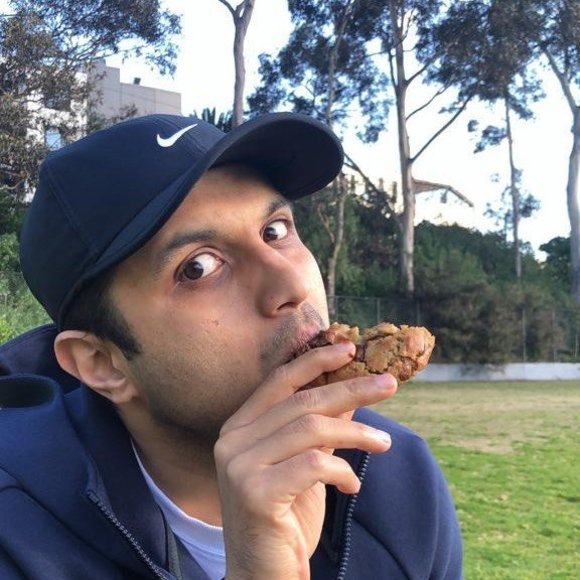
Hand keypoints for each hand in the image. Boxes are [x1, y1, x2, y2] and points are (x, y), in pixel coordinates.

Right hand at [214, 341, 397, 579]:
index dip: (315, 361)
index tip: (349, 348)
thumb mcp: (306, 464)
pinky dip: (342, 471)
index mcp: (240, 427)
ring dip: (356, 433)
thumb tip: (352, 391)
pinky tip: (351, 487)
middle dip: (350, 388)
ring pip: (310, 429)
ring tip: (382, 444)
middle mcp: (233, 441)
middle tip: (389, 385)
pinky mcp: (254, 493)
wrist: (262, 574)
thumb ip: (321, 427)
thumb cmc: (285, 517)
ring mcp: (239, 466)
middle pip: (301, 401)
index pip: (279, 381)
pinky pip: (313, 465)